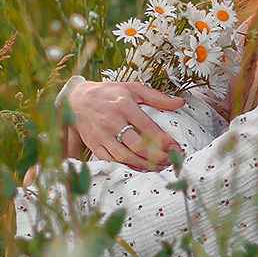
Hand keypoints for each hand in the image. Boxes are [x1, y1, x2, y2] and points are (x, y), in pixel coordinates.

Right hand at [66, 79, 186, 169]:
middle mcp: (112, 121)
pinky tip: (138, 167)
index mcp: (124, 105)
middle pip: (137, 144)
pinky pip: (111, 160)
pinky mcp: (95, 145)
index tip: (175, 148)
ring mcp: (102, 135)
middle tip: (170, 160)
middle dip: (156, 156)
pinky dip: (126, 166)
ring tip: (158, 167)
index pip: (147, 127)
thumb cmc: (109, 93)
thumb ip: (157, 97)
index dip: (163, 140)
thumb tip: (180, 102)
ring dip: (144, 164)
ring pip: (125, 155)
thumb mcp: (132, 88)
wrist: (77, 100)